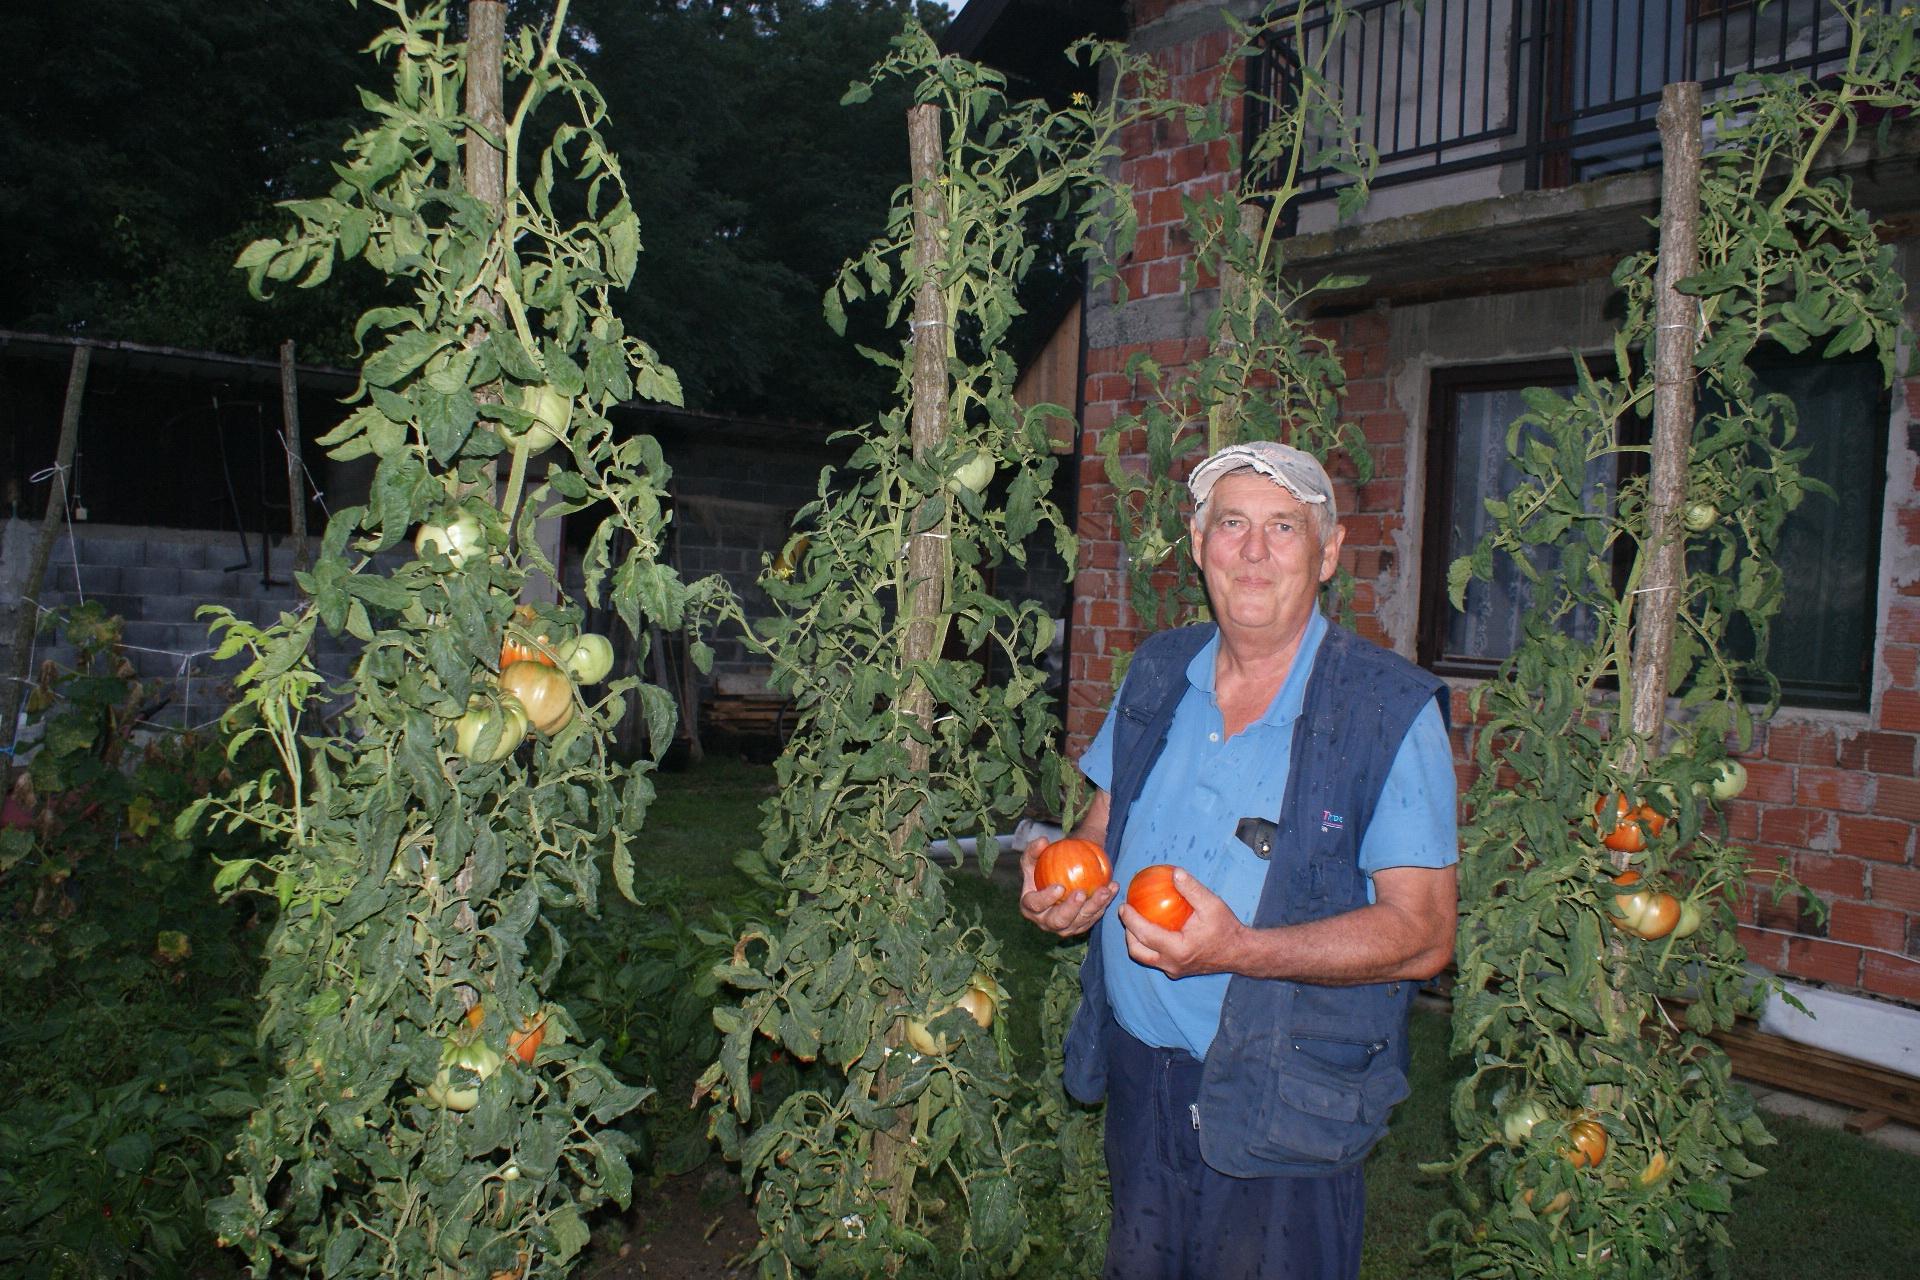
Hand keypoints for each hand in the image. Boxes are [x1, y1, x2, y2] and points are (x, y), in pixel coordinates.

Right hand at [1019, 837, 1115, 936]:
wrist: (1059, 879)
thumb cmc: (1043, 867)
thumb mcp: (1034, 857)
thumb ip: (1034, 849)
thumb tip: (1042, 841)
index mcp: (1030, 906)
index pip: (1034, 904)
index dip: (1045, 899)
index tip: (1060, 887)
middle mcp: (1045, 921)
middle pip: (1058, 921)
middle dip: (1071, 909)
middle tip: (1082, 893)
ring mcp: (1064, 927)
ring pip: (1080, 922)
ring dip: (1094, 906)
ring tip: (1105, 890)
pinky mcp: (1080, 926)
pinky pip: (1093, 918)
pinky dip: (1104, 904)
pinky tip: (1112, 889)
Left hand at [1118, 867, 1244, 978]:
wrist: (1240, 952)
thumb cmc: (1226, 928)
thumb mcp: (1212, 904)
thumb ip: (1192, 889)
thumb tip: (1174, 873)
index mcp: (1179, 949)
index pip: (1146, 935)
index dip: (1131, 920)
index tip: (1123, 905)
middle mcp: (1173, 964)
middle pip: (1138, 951)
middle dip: (1128, 932)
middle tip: (1126, 913)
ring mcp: (1174, 970)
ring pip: (1145, 958)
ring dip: (1136, 940)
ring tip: (1135, 921)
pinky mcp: (1177, 970)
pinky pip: (1156, 958)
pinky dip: (1148, 945)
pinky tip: (1152, 928)